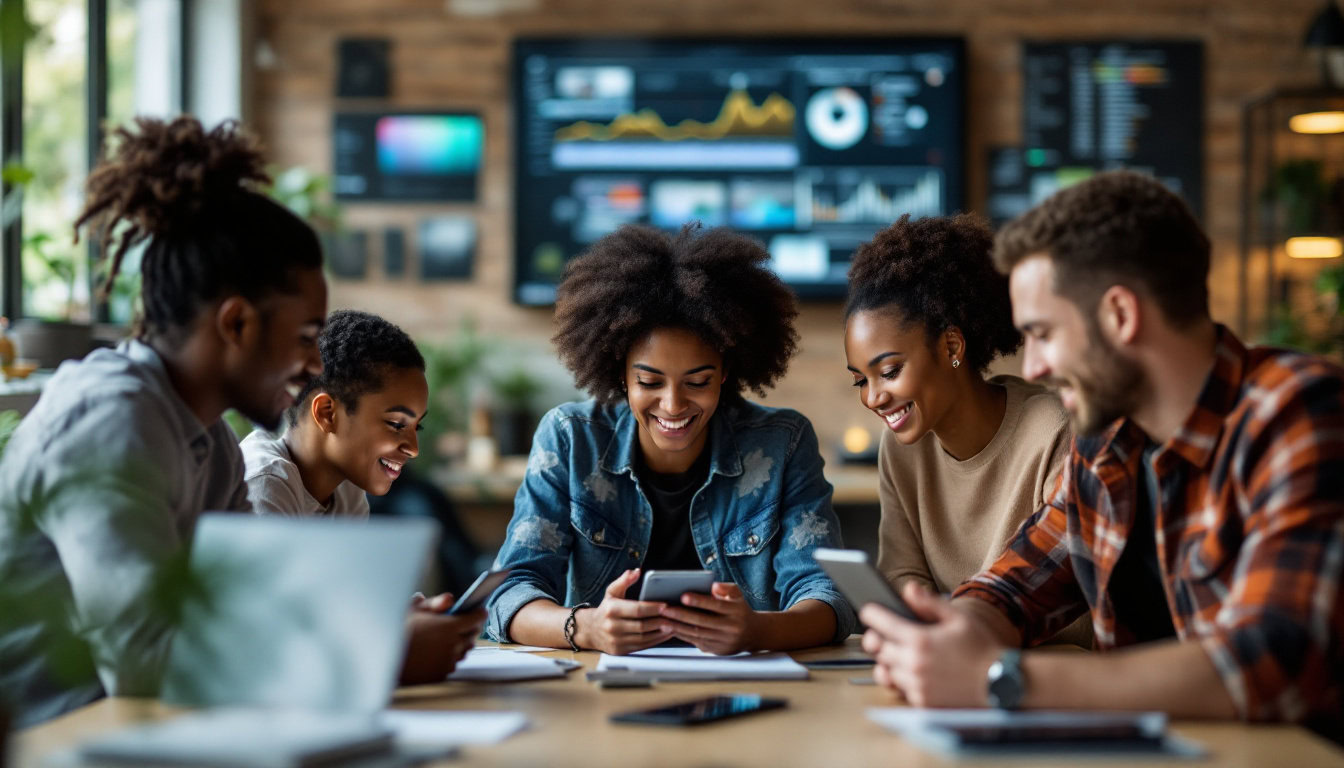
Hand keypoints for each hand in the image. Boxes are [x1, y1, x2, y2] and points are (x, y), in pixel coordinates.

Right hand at [399, 592, 484, 683]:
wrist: (381, 659)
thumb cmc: (396, 630)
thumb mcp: (412, 609)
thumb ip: (434, 603)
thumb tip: (450, 599)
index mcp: (448, 626)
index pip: (475, 619)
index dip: (479, 613)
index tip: (480, 610)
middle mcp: (452, 645)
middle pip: (472, 635)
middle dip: (471, 628)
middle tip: (466, 623)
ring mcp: (447, 661)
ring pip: (463, 651)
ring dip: (461, 643)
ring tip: (452, 637)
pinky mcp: (441, 674)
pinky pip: (452, 664)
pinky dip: (449, 657)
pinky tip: (439, 652)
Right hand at [574, 568, 672, 654]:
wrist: (590, 630)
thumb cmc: (606, 609)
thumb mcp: (612, 592)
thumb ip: (624, 580)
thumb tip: (636, 571)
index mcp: (611, 610)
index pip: (636, 609)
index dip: (653, 608)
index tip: (666, 605)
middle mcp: (612, 626)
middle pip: (642, 625)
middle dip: (660, 621)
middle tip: (675, 616)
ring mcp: (616, 641)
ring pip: (644, 638)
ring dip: (661, 632)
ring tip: (674, 624)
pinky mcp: (621, 651)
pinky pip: (642, 646)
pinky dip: (656, 640)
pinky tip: (665, 634)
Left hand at [659, 582, 758, 654]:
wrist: (753, 633)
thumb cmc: (739, 609)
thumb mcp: (738, 595)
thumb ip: (726, 588)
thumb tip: (713, 586)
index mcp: (736, 611)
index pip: (715, 605)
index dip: (699, 601)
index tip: (683, 596)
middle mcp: (731, 628)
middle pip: (702, 621)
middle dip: (681, 615)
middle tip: (664, 609)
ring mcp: (724, 641)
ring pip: (697, 634)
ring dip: (678, 627)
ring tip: (663, 620)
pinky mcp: (717, 650)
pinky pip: (697, 642)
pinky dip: (683, 636)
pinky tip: (671, 629)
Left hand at [859, 583, 1003, 706]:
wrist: (1000, 683)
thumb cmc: (980, 647)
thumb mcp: (958, 618)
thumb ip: (929, 603)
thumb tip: (908, 589)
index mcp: (920, 640)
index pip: (880, 623)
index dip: (871, 613)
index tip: (869, 610)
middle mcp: (913, 664)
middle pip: (877, 648)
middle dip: (876, 638)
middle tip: (880, 634)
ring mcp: (916, 685)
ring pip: (886, 670)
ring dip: (888, 661)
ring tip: (896, 653)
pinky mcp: (922, 701)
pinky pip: (901, 688)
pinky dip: (903, 679)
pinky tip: (912, 671)